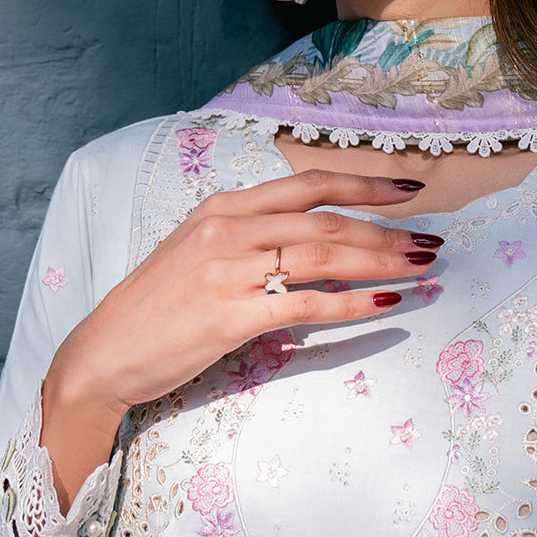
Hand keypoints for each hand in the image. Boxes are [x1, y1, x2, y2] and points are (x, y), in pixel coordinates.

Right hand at [41, 169, 441, 508]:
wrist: (104, 352)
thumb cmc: (156, 310)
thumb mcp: (200, 255)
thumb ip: (252, 243)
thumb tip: (316, 252)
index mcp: (224, 207)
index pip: (308, 185)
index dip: (365, 184)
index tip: (410, 189)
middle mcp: (228, 228)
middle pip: (327, 219)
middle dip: (388, 229)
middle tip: (433, 241)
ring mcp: (228, 269)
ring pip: (324, 255)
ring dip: (382, 261)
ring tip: (423, 269)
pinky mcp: (229, 313)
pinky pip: (307, 303)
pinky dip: (354, 303)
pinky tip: (388, 304)